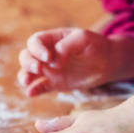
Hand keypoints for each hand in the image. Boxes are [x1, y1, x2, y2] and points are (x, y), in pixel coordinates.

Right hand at [17, 28, 133, 96]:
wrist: (108, 62)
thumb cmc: (96, 45)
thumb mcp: (84, 39)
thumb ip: (67, 47)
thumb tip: (53, 62)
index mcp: (52, 39)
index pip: (35, 42)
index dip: (36, 49)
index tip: (48, 57)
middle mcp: (47, 54)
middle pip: (27, 56)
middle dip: (28, 63)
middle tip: (37, 69)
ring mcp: (50, 70)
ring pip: (29, 73)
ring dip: (25, 76)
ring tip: (27, 82)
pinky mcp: (55, 83)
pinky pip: (40, 87)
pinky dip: (34, 90)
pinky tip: (31, 93)